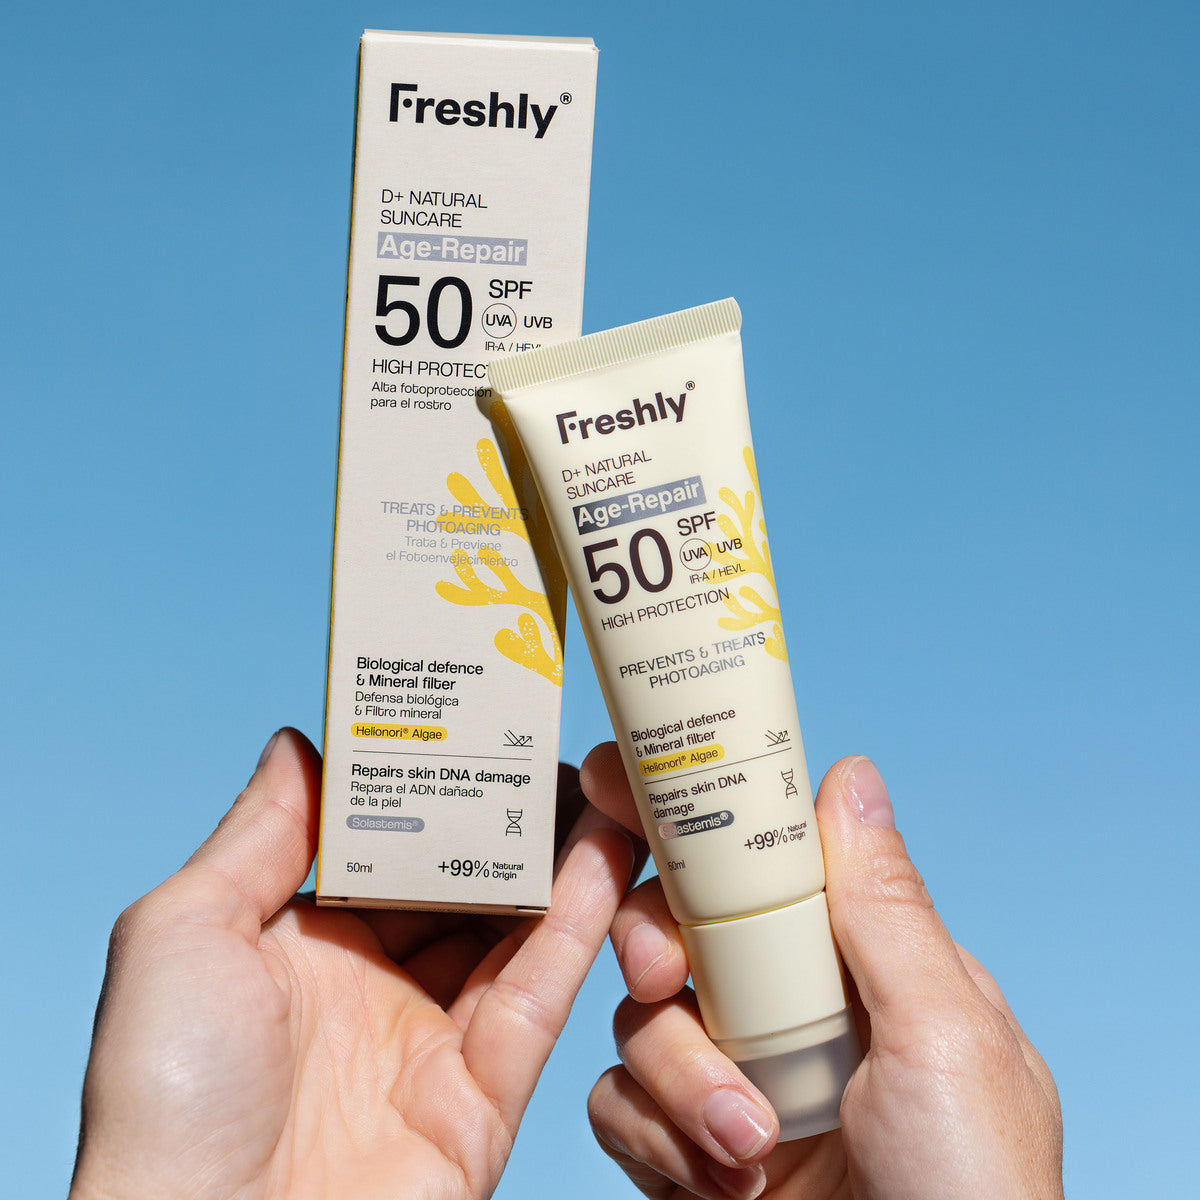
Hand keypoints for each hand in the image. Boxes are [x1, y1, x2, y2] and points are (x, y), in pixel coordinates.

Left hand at [70, 728, 632, 1199]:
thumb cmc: (165, 1102)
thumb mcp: (182, 934)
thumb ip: (257, 835)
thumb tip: (300, 741)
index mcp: (296, 948)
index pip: (382, 847)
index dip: (429, 787)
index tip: (472, 724)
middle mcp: (369, 989)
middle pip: (459, 885)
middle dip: (506, 820)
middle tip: (554, 749)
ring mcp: (429, 1043)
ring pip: (514, 932)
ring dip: (557, 862)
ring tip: (600, 788)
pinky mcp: (482, 1097)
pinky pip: (538, 995)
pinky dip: (576, 926)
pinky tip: (601, 860)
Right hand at [582, 745, 1062, 1199]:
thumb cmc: (973, 1194)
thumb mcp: (947, 1036)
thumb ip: (884, 909)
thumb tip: (850, 775)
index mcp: (856, 964)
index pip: (764, 864)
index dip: (692, 823)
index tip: (624, 787)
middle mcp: (788, 1012)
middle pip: (675, 926)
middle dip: (653, 943)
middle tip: (661, 977)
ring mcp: (735, 1080)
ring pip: (638, 1018)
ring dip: (679, 1078)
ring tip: (749, 1144)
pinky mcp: (687, 1149)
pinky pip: (616, 1102)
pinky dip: (655, 1139)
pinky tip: (723, 1184)